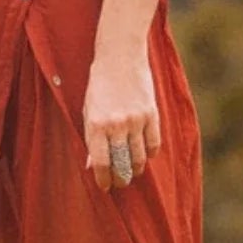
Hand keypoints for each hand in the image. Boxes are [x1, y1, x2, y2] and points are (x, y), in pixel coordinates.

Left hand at [83, 46, 160, 190]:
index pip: (101, 163)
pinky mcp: (151, 114)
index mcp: (96, 124)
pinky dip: (150, 153)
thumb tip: (93, 165)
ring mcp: (136, 120)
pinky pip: (154, 144)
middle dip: (121, 178)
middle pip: (122, 164)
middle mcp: (116, 125)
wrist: (120, 56)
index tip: (105, 186)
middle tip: (120, 182)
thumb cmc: (100, 84)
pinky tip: (145, 154)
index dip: (103, 179)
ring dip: (136, 168)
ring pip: (139, 157)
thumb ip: (91, 138)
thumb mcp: (88, 110)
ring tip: (133, 170)